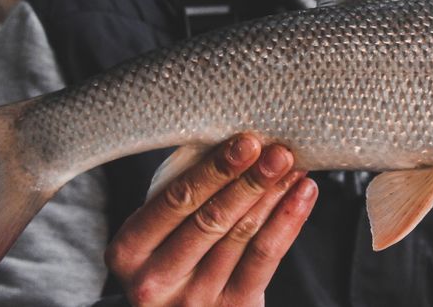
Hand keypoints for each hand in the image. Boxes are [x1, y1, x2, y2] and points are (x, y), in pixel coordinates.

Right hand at [104, 134, 317, 306]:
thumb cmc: (171, 256)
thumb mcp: (157, 231)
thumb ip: (183, 196)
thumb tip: (235, 142)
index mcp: (129, 249)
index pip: (176, 201)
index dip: (214, 170)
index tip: (247, 142)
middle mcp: (155, 280)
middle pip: (211, 219)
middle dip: (250, 181)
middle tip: (278, 151)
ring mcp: (193, 300)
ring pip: (242, 236)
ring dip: (274, 195)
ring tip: (294, 166)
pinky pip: (264, 259)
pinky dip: (288, 221)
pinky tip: (304, 194)